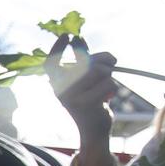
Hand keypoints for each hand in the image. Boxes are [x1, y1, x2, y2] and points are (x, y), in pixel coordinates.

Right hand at [45, 36, 118, 165]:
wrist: (94, 129)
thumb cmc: (92, 101)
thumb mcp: (84, 80)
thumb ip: (82, 60)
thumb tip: (78, 39)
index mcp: (57, 82)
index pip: (51, 62)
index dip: (57, 49)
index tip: (67, 35)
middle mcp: (59, 89)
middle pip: (86, 62)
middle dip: (105, 60)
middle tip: (112, 64)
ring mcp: (70, 98)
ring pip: (98, 71)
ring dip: (110, 75)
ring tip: (107, 86)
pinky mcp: (85, 105)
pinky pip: (107, 84)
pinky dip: (113, 88)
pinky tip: (107, 97)